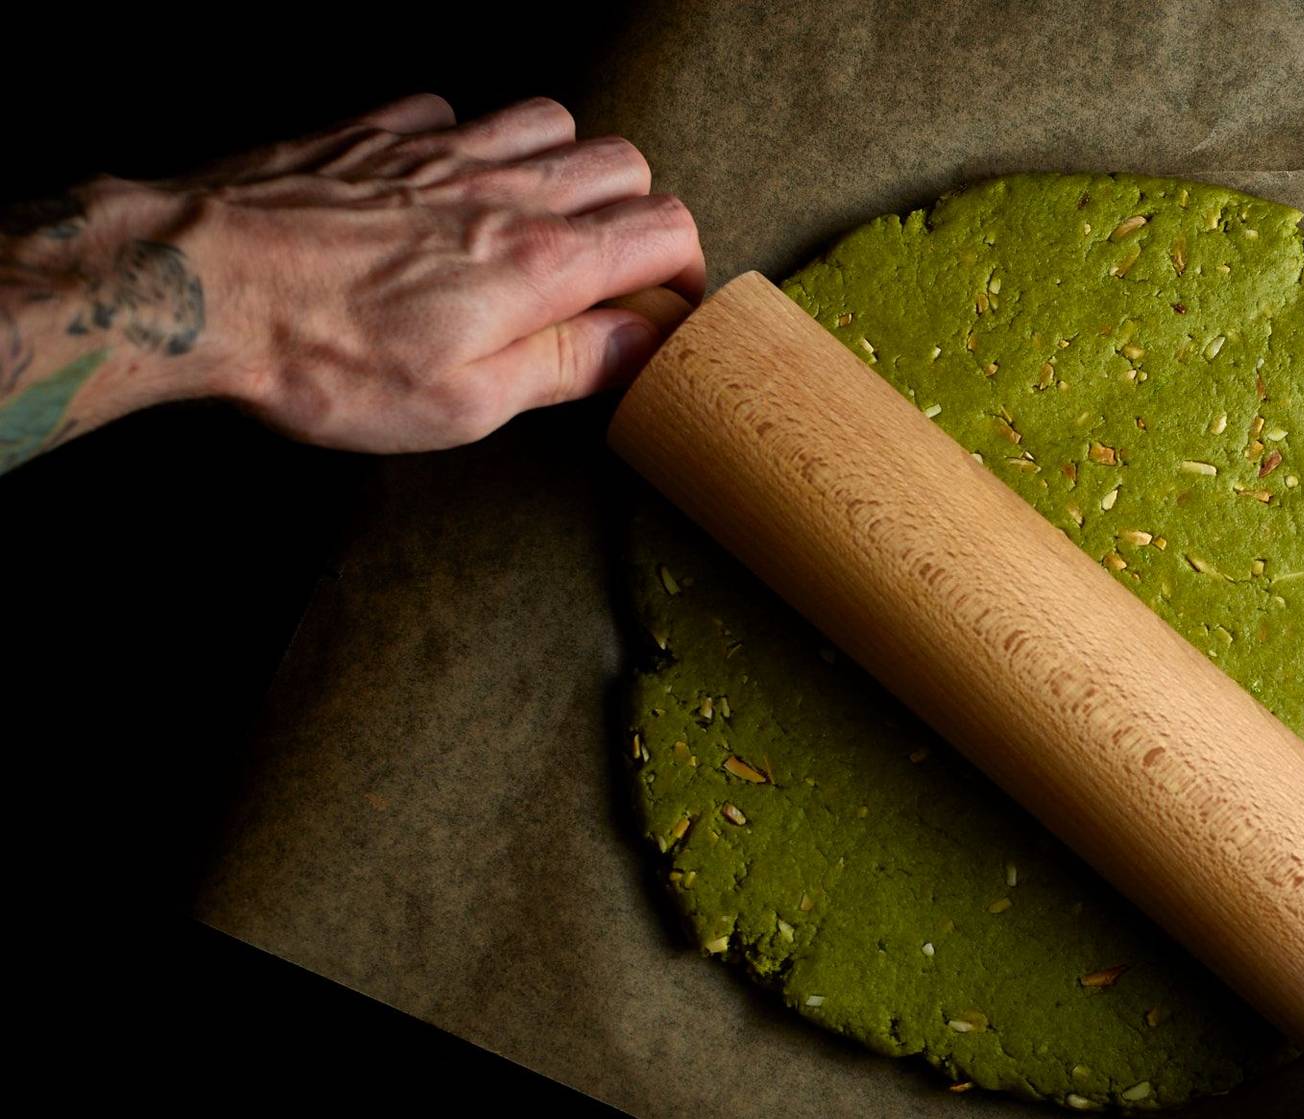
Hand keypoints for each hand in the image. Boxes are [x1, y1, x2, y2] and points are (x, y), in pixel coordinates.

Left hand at [29, 93, 700, 456]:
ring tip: (537, 219)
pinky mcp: (379, 132)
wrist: (200, 284)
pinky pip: (454, 109)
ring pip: (551, 121)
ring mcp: (439, 149)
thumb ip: (569, 366)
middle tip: (608, 268)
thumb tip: (642, 345)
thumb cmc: (327, 361)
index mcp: (540, 263)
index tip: (667, 305)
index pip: (666, 230)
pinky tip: (444, 188)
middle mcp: (504, 189)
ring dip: (564, 166)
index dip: (684, 270)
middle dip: (636, 214)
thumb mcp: (467, 404)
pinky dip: (469, 141)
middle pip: (623, 165)